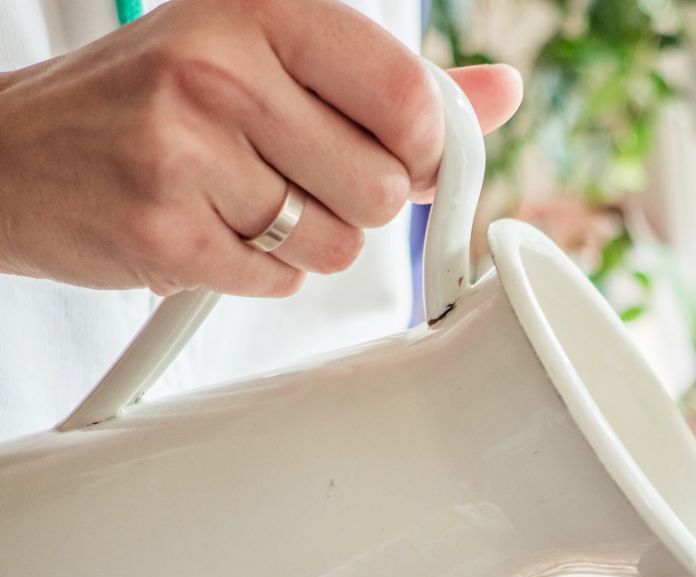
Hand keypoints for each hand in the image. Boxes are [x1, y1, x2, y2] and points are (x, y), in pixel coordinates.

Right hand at [0, 0, 520, 296]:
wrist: (13, 154)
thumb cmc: (151, 103)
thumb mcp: (269, 56)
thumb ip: (390, 82)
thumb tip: (498, 92)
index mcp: (262, 10)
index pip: (410, 97)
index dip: (422, 147)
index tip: (398, 153)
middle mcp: (221, 69)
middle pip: (382, 186)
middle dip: (351, 200)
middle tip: (288, 176)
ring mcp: (185, 150)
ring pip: (339, 245)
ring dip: (303, 242)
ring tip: (239, 201)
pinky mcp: (165, 231)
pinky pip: (280, 282)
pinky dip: (257, 272)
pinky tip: (209, 229)